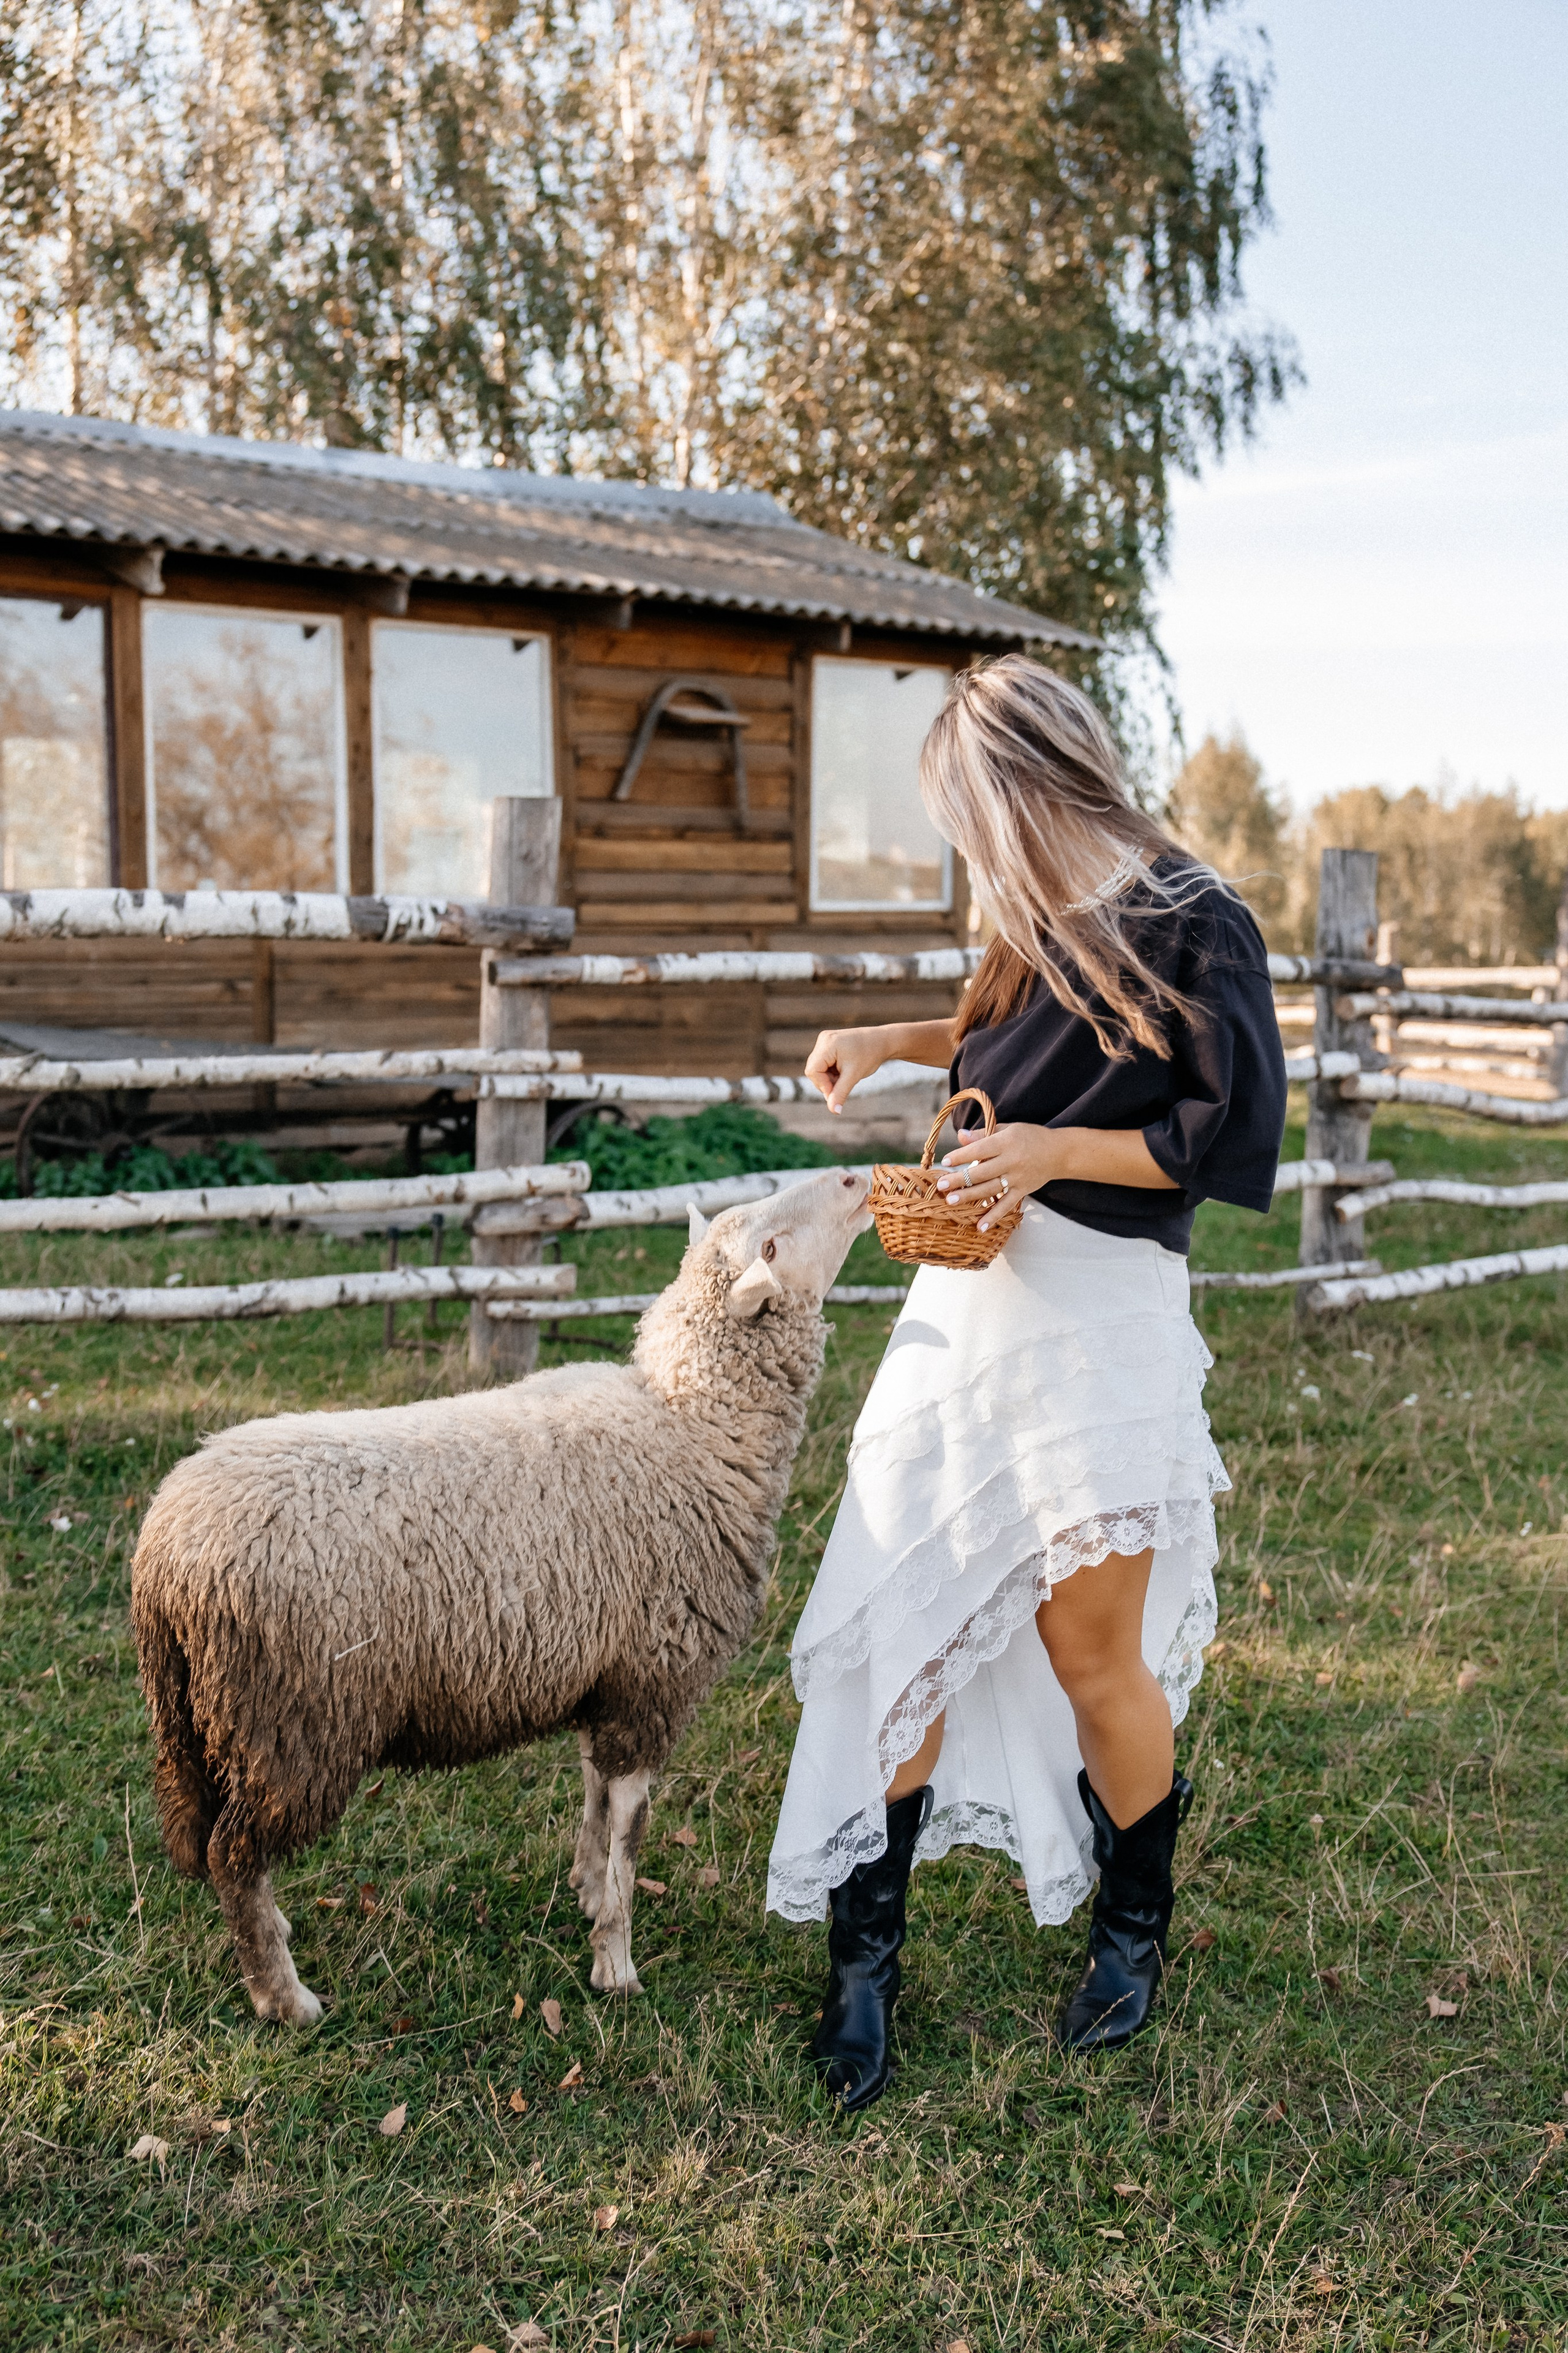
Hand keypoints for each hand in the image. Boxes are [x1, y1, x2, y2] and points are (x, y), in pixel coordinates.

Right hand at [804, 1026, 889, 1112]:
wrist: (882, 1041)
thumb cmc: (870, 1055)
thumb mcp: (854, 1076)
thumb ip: (841, 1093)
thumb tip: (834, 1111)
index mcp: (827, 1044)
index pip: (813, 1071)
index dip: (823, 1085)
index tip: (837, 1093)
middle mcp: (823, 1040)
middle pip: (814, 1070)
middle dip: (827, 1082)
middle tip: (844, 1085)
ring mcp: (825, 1041)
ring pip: (818, 1068)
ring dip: (830, 1078)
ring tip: (846, 1076)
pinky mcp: (829, 1044)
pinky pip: (824, 1064)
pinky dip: (832, 1072)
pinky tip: (844, 1070)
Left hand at [934, 1122, 1060, 1228]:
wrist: (1059, 1152)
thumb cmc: (1029, 1137)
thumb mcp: (1007, 1129)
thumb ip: (983, 1134)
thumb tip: (960, 1135)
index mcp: (1006, 1142)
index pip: (979, 1150)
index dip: (961, 1156)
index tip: (945, 1162)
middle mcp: (1011, 1161)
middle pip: (981, 1172)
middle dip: (959, 1179)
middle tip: (940, 1186)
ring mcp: (1017, 1178)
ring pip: (990, 1189)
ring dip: (969, 1196)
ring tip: (951, 1201)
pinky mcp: (1023, 1191)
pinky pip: (1006, 1206)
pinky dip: (994, 1217)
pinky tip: (980, 1226)